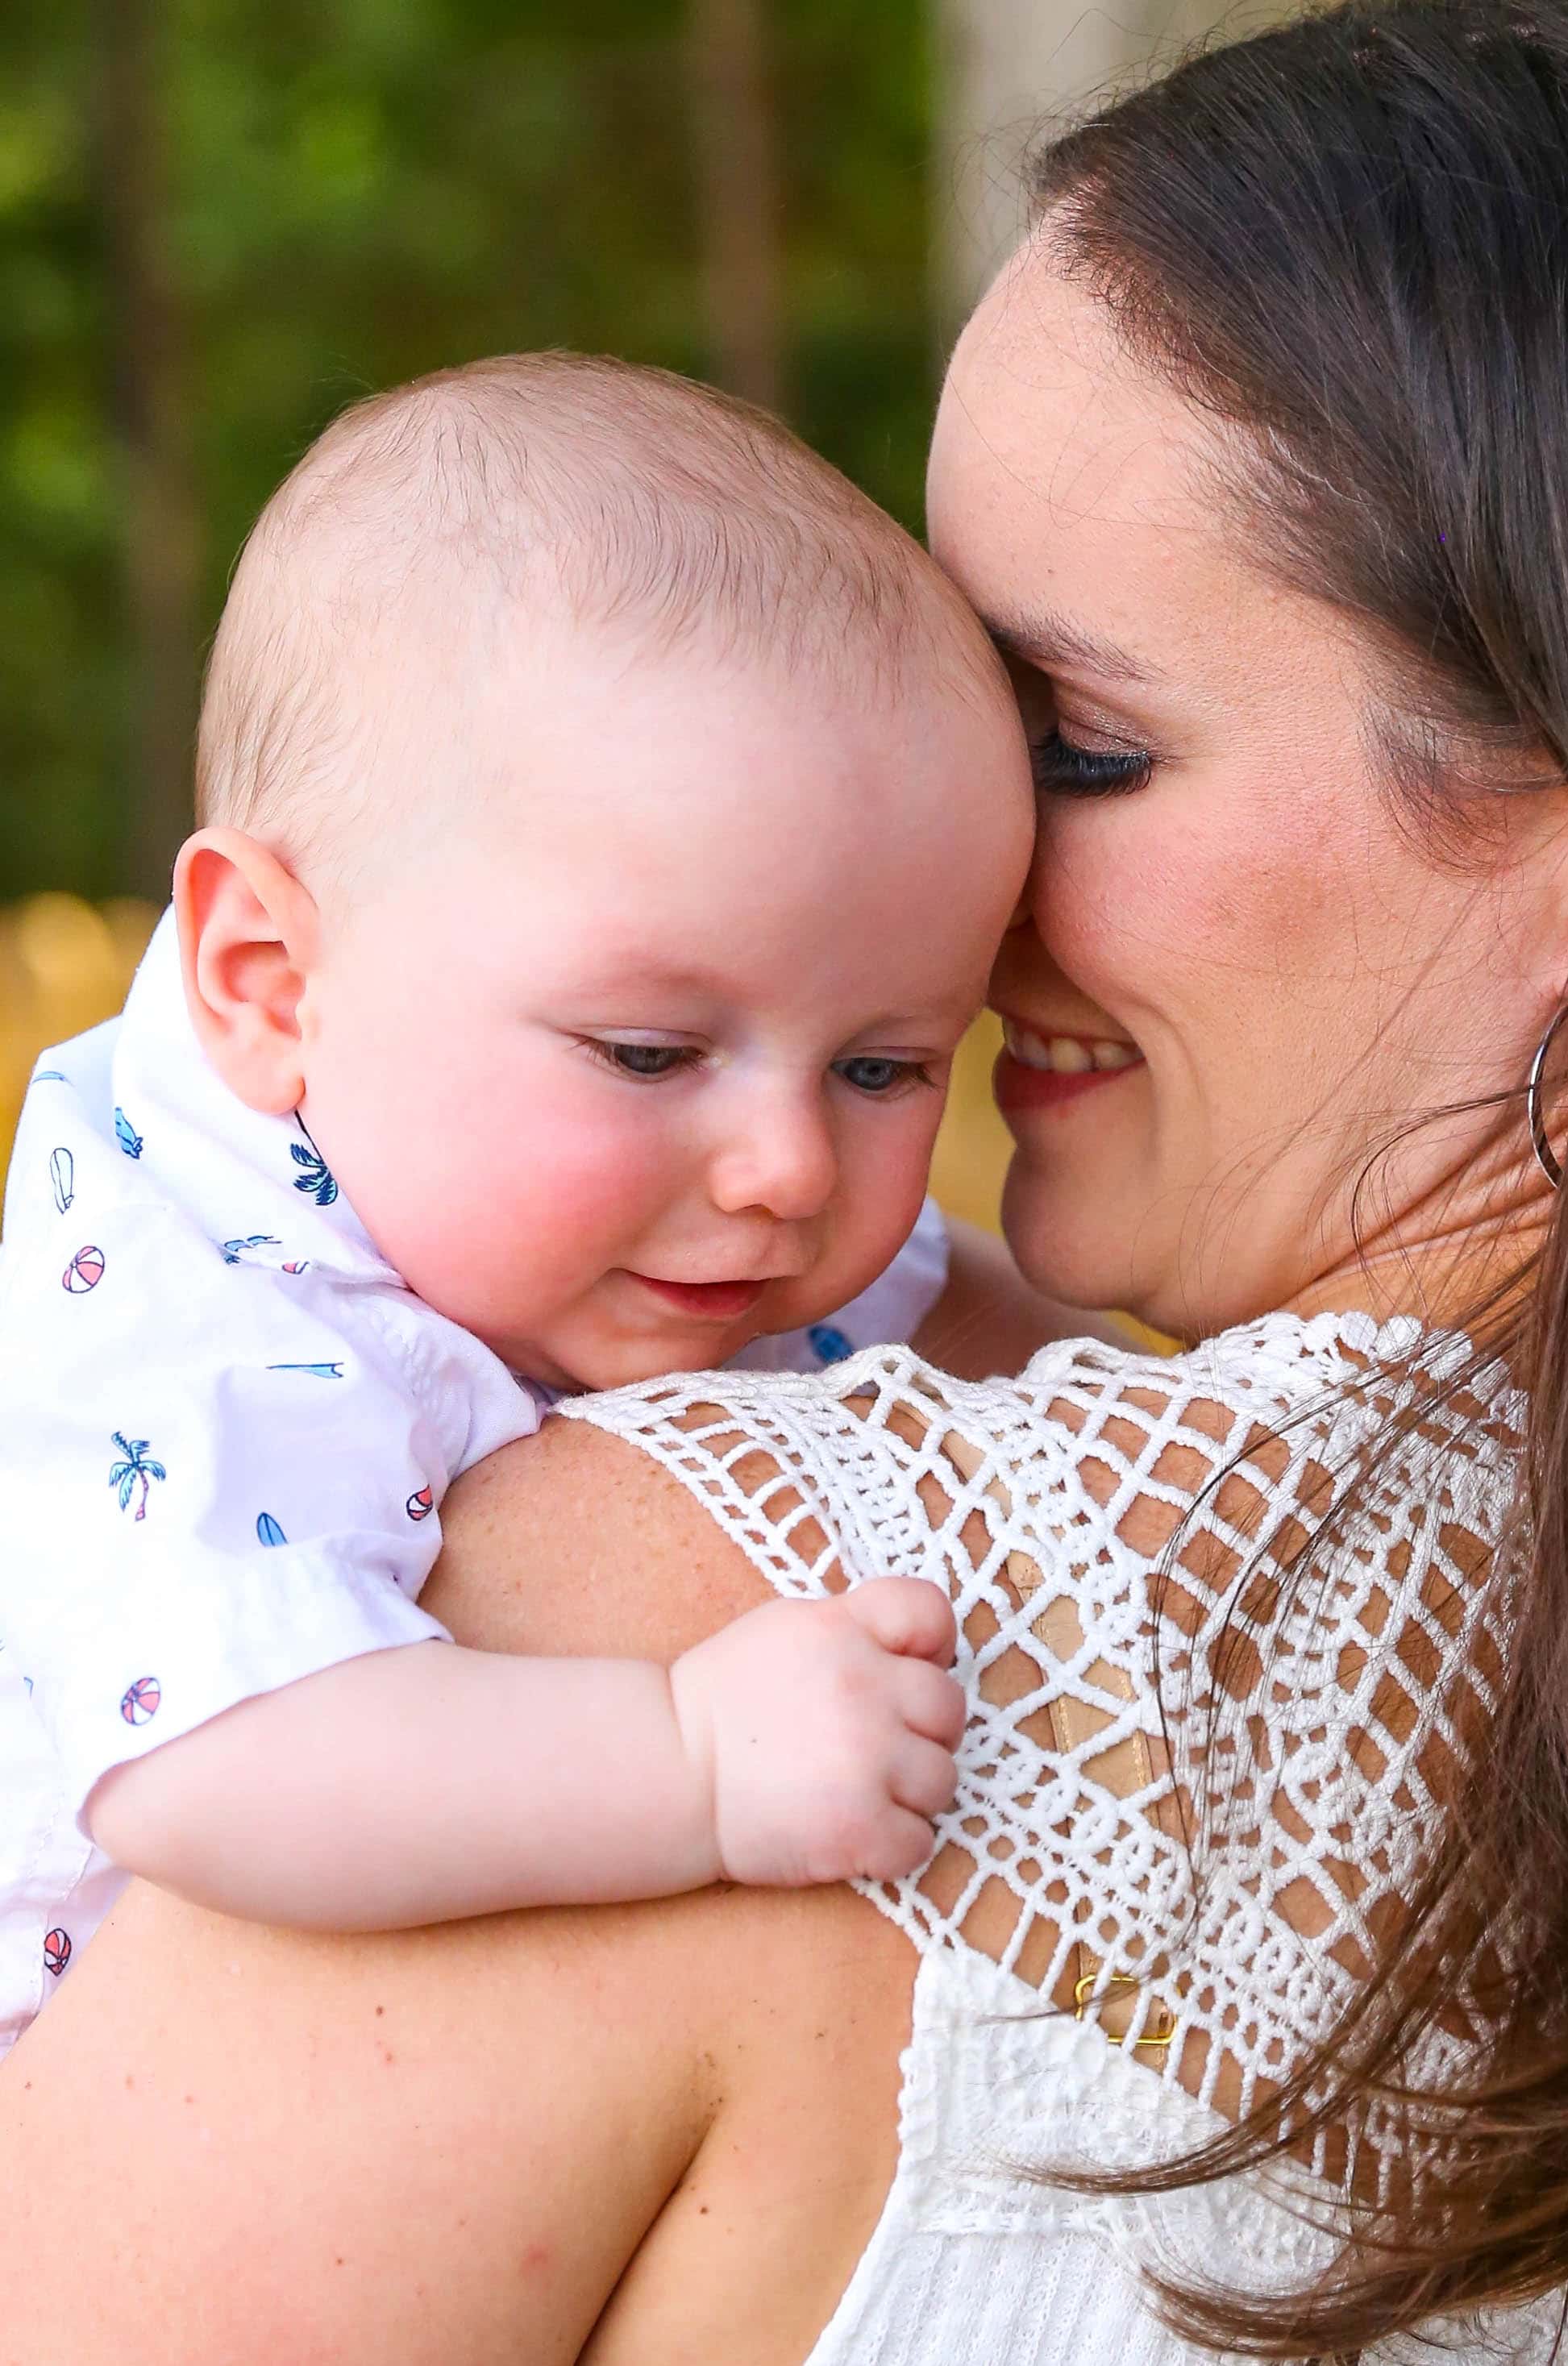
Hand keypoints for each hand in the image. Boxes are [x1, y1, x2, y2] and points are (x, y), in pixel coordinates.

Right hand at [668, 1576, 964, 1886]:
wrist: (671, 1771)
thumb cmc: (724, 1703)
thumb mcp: (786, 1631)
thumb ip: (853, 1629)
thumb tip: (918, 1654)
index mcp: (843, 1629)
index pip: (930, 1612)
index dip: (934, 1647)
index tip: (908, 1673)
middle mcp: (864, 1686)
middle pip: (949, 1709)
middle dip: (922, 1732)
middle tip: (875, 1749)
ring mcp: (866, 1759)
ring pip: (943, 1780)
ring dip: (910, 1794)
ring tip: (859, 1794)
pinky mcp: (858, 1827)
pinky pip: (919, 1843)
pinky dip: (893, 1846)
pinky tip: (854, 1834)